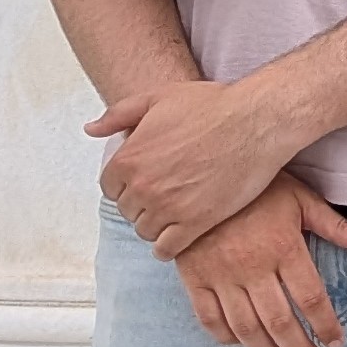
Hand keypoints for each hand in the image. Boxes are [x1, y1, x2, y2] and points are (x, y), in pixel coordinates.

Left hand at [95, 79, 305, 258]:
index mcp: (128, 158)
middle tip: (166, 194)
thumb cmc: (212, 105)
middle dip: (143, 203)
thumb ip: (119, 114)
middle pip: (128, 210)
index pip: (110, 187)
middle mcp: (142, 186)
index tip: (147, 180)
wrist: (256, 121)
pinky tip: (179, 236)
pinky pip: (167, 249)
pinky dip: (168, 247)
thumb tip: (90, 129)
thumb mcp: (158, 97)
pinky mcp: (195, 223)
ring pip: (146, 231)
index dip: (128, 183)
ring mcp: (168, 207)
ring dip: (157, 224)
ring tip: (175, 213)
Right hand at [169, 174, 346, 346]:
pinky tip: (242, 344)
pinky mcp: (194, 277)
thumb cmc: (259, 186)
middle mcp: (251, 266)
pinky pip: (208, 317)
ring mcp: (219, 274)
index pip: (311, 298)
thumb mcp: (302, 198)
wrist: (202, 171)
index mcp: (283, 247)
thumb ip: (337, 226)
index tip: (337, 342)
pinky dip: (225, 337)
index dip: (326, 325)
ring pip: (245, 328)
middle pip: (280, 322)